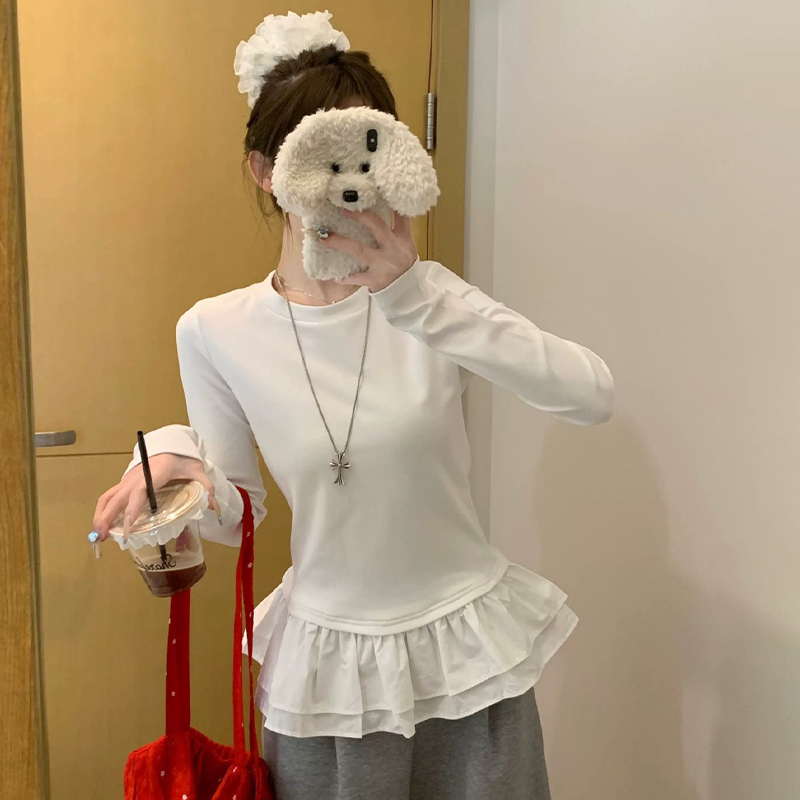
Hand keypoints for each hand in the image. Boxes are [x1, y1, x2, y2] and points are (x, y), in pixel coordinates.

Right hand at [91, 453, 217, 541]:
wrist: (170, 445)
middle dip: (108, 516)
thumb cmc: (183, 459)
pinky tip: (102, 525)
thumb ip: (206, 487)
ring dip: (101, 514)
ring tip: (98, 535)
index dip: (132, 507)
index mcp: (155, 472)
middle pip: (118, 496)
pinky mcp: (125, 482)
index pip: (140, 490)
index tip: (128, 525)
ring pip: (108, 496)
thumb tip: (213, 506)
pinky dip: (103, 510)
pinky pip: (109, 495)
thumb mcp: (198, 471)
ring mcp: (128, 479)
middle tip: (103, 537)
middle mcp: (137, 476)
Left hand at [319, 209, 417, 291]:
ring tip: (324, 237)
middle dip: (359, 216)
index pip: (400, 216)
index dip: (389, 201)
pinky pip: (357, 277)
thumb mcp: (406, 247)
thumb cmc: (403, 267)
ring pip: (360, 250)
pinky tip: (335, 276)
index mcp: (403, 239)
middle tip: (341, 208)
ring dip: (340, 242)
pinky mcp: (376, 280)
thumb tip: (378, 209)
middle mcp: (394, 248)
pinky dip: (345, 277)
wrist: (408, 293)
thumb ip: (396, 230)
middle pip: (377, 226)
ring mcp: (384, 264)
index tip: (373, 189)